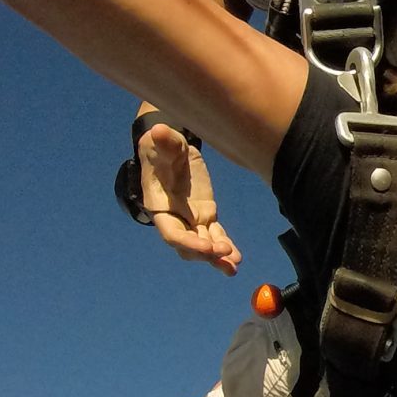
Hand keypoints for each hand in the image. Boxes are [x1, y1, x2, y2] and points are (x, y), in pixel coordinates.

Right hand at [138, 125, 242, 274]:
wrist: (171, 148)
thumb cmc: (161, 145)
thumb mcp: (160, 141)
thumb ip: (162, 141)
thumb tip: (159, 131)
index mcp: (160, 205)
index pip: (171, 233)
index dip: (187, 242)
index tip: (207, 246)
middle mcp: (174, 218)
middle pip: (187, 245)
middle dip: (205, 252)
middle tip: (224, 252)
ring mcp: (190, 220)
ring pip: (204, 245)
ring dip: (218, 257)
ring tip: (234, 265)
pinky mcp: (205, 216)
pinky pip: (216, 235)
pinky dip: (226, 247)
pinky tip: (237, 258)